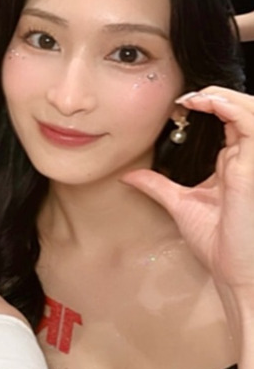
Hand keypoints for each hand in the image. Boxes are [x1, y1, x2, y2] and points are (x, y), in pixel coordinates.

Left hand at [121, 88, 253, 335]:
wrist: (239, 274)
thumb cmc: (221, 246)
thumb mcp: (180, 206)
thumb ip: (157, 186)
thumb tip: (129, 176)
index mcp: (234, 163)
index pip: (229, 120)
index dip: (208, 105)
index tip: (178, 105)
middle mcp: (247, 158)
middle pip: (241, 108)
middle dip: (215, 94)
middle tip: (185, 98)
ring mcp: (252, 160)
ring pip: (249, 107)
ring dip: (222, 95)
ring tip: (194, 97)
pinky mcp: (253, 165)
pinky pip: (249, 119)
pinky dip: (228, 105)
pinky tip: (204, 104)